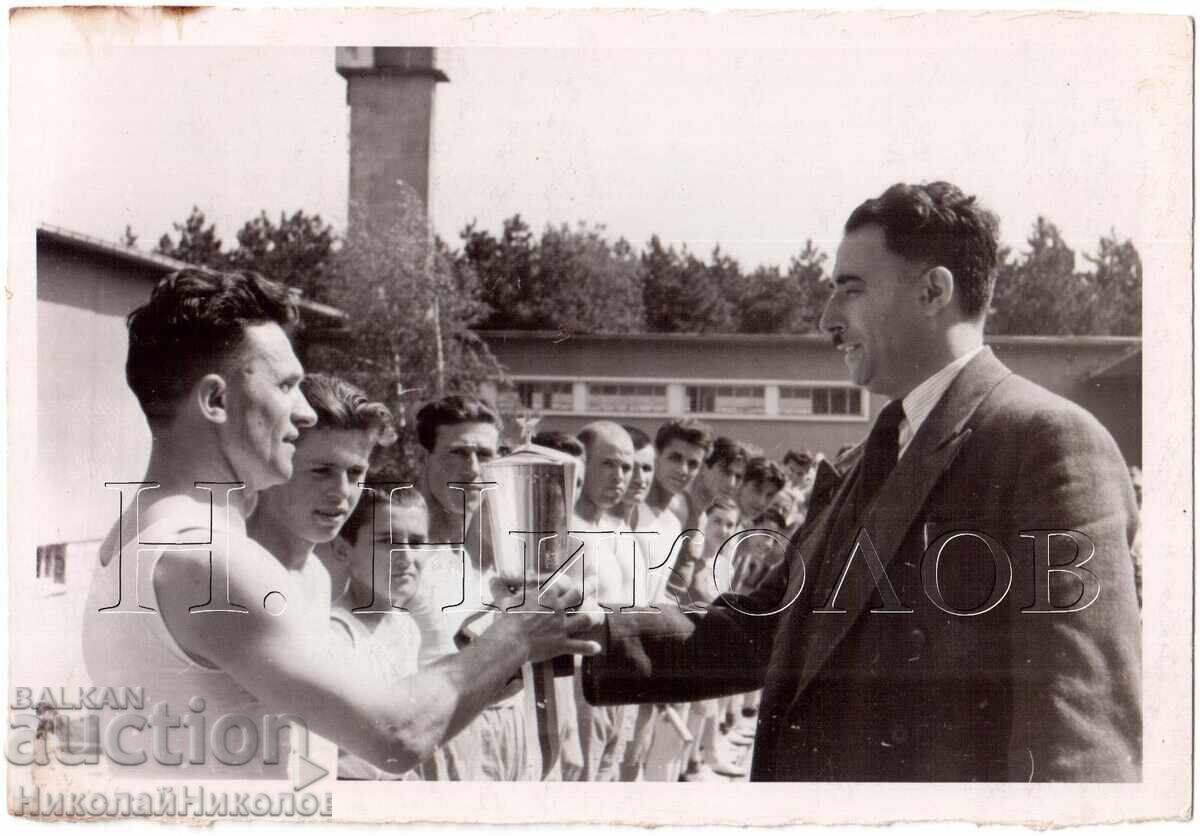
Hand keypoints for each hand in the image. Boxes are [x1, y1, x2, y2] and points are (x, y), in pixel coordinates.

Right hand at [487, 577, 603, 663]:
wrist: (511, 640)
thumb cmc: (506, 618)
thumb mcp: (502, 599)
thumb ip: (499, 587)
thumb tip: (491, 577)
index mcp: (546, 595)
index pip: (562, 582)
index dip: (566, 581)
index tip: (569, 579)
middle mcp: (558, 608)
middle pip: (578, 594)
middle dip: (589, 587)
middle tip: (596, 581)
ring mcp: (562, 626)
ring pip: (584, 619)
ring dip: (593, 617)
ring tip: (600, 615)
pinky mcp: (561, 643)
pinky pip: (578, 646)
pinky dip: (588, 648)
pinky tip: (597, 648)